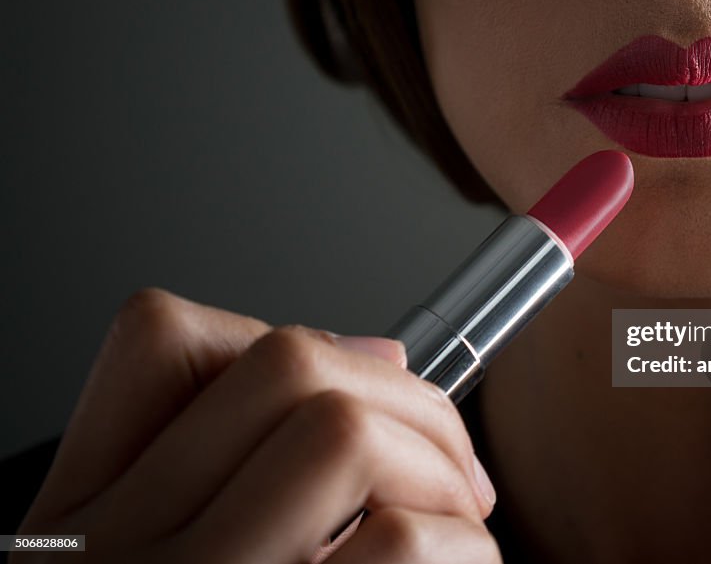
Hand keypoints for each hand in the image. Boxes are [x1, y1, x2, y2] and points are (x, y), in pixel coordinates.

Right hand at [12, 288, 499, 562]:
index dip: (293, 335)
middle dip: (412, 399)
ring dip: (438, 464)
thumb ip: (245, 458)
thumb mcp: (179, 556)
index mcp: (82, 519)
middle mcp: (109, 551)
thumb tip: (383, 354)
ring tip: (460, 522)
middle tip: (460, 468)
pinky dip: (461, 545)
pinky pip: (399, 541)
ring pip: (341, 428)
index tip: (383, 374)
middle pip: (284, 364)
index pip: (158, 338)